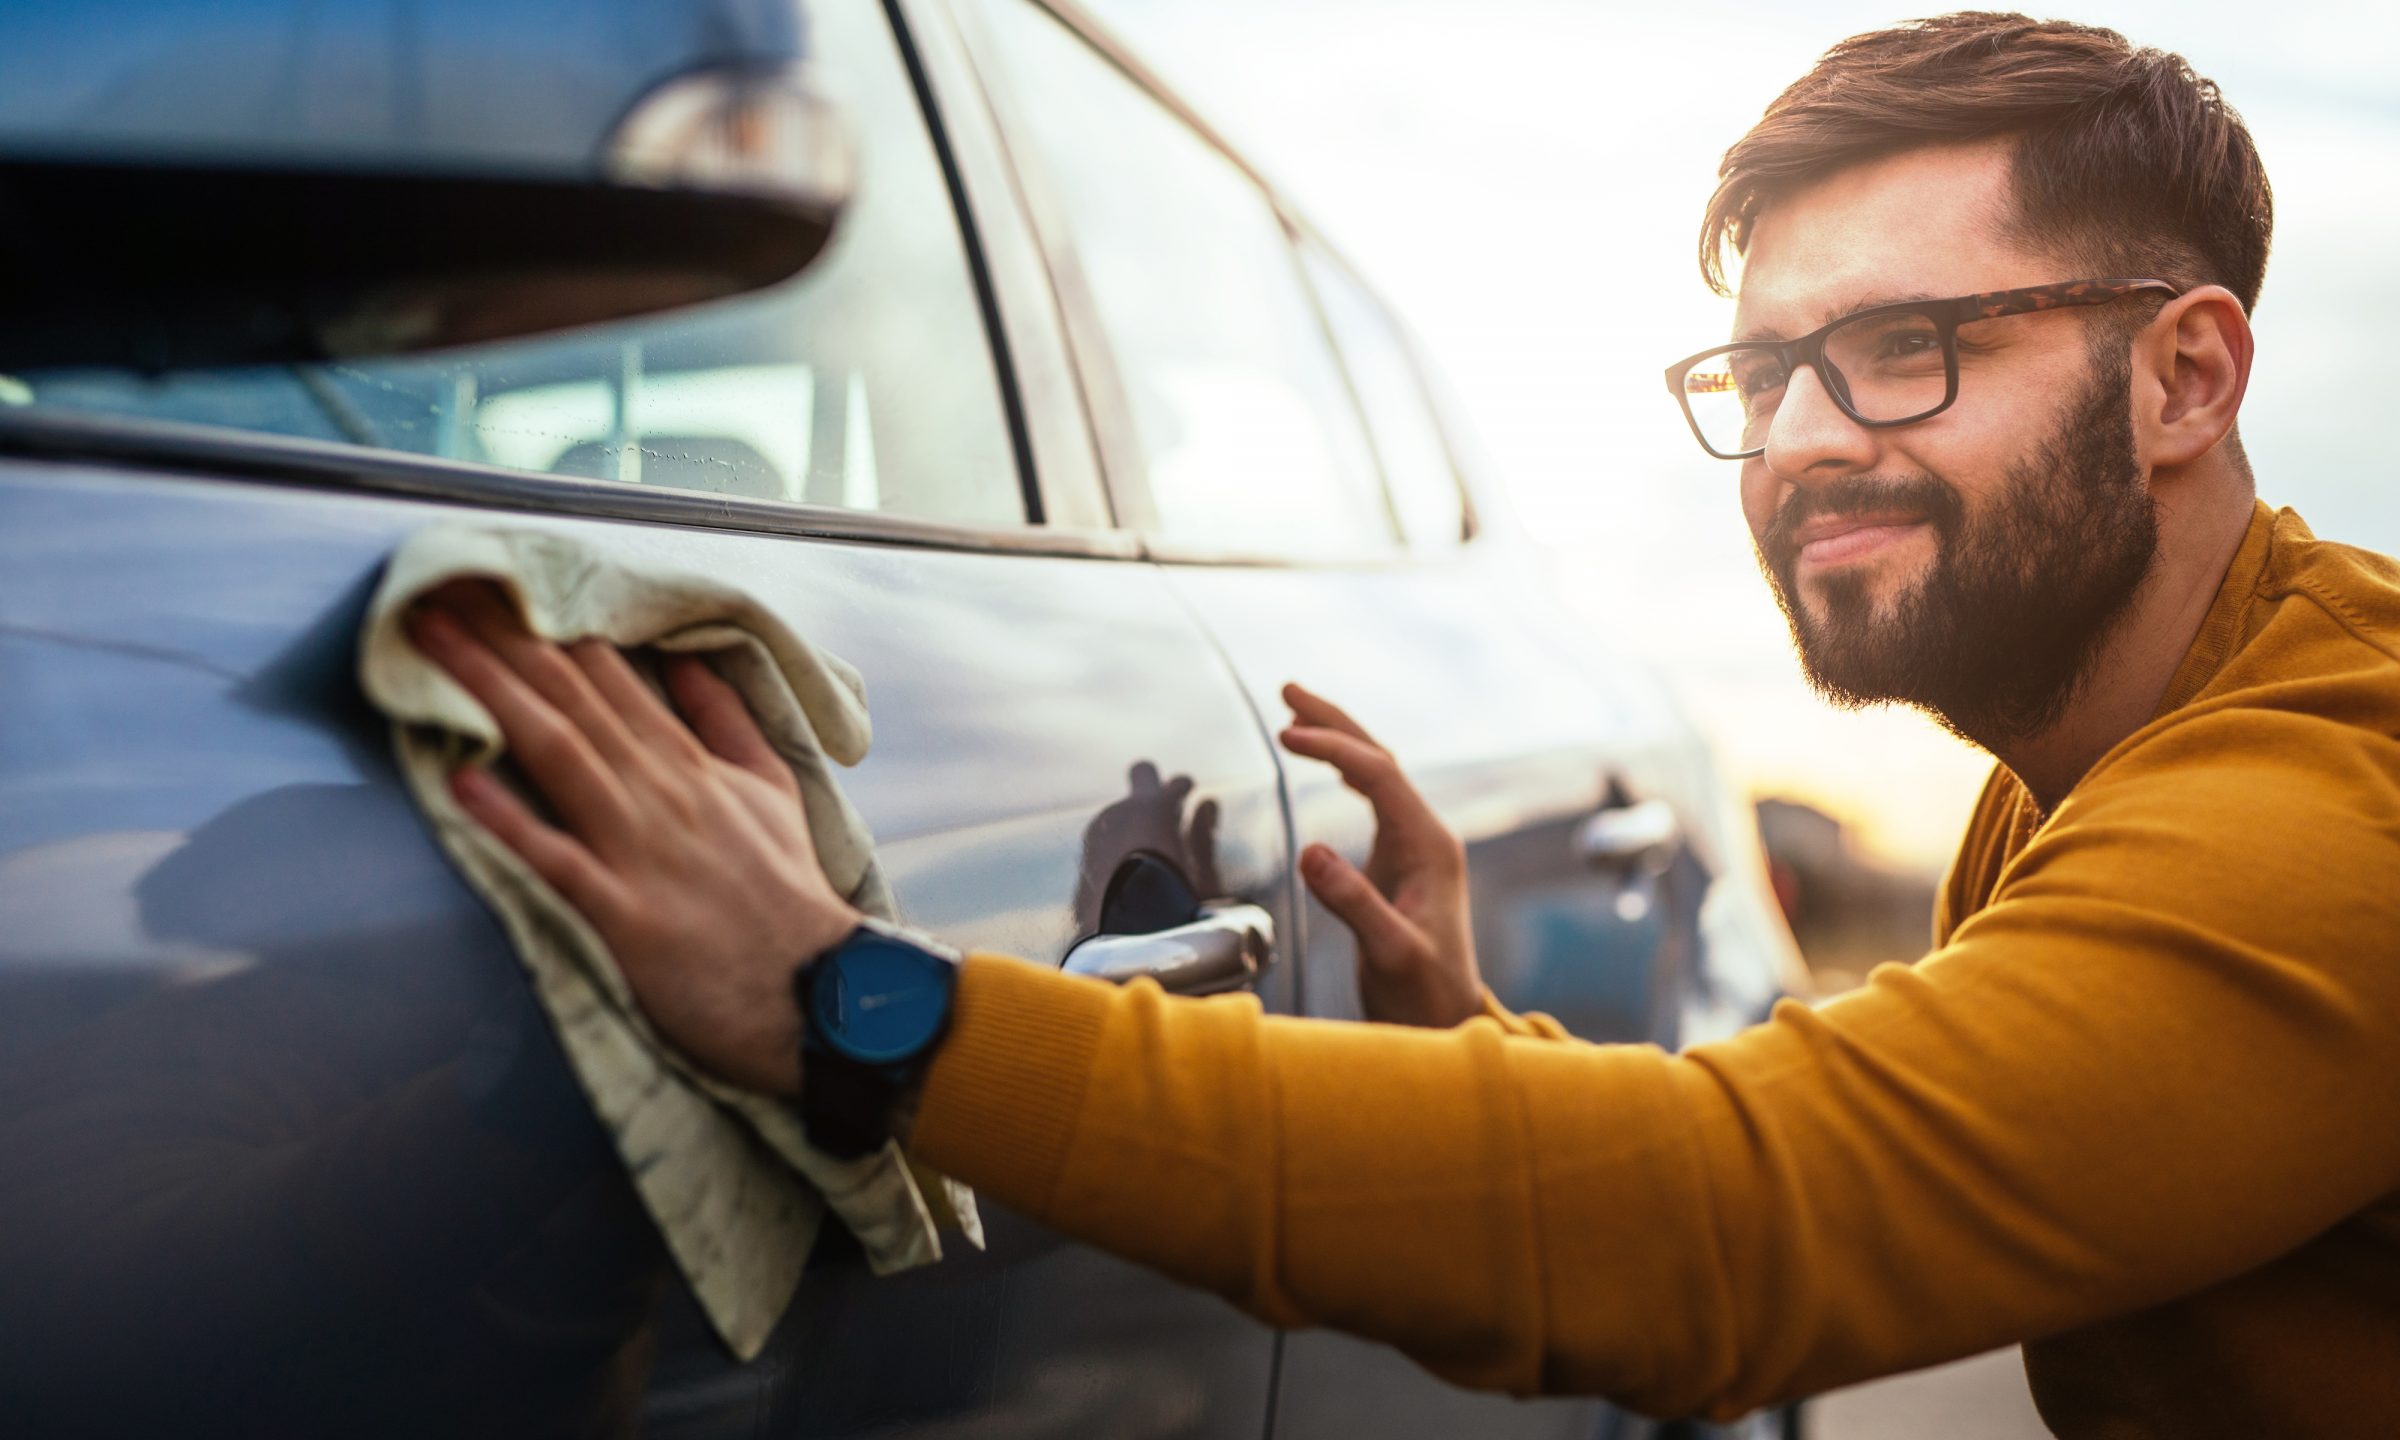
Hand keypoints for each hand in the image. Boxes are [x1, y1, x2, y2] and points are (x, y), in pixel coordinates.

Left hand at [406, 583, 858, 1094]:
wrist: (815, 989)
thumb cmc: (787, 894)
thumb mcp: (773, 789)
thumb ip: (727, 721)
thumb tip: (686, 660)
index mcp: (689, 764)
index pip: (609, 677)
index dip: (548, 626)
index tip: (495, 585)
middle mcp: (659, 793)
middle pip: (570, 700)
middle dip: (501, 641)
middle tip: (438, 591)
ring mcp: (638, 851)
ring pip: (557, 755)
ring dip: (491, 696)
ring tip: (432, 648)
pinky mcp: (622, 915)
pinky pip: (556, 859)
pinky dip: (509, 821)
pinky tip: (459, 783)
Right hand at [1277, 684, 1482, 1028]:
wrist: (1443, 1022)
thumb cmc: (1422, 993)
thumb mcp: (1388, 952)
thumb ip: (1353, 903)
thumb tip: (1310, 852)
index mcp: (1429, 846)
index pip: (1378, 774)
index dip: (1333, 747)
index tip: (1285, 734)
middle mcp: (1426, 837)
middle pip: (1379, 759)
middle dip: (1335, 722)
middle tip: (1287, 689)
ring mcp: (1414, 848)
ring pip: (1375, 774)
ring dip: (1337, 739)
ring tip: (1294, 713)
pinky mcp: (1398, 863)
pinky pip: (1371, 798)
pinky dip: (1343, 770)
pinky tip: (1321, 761)